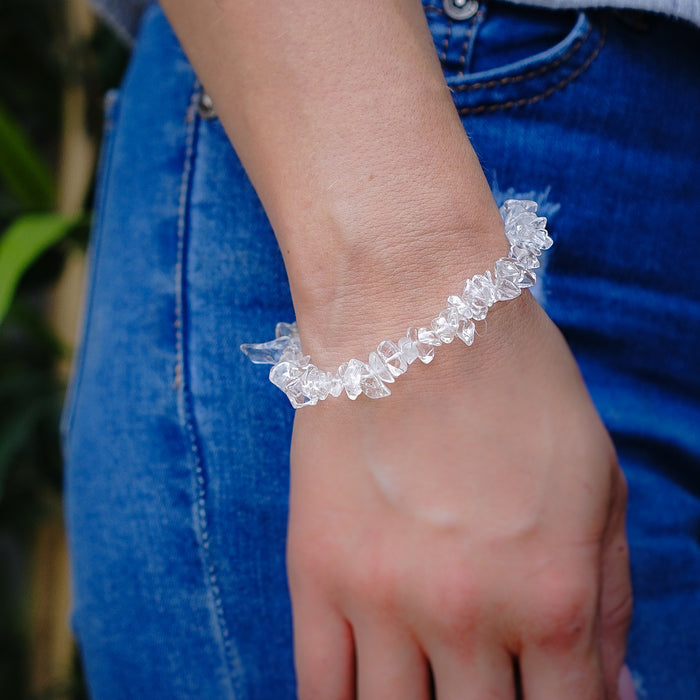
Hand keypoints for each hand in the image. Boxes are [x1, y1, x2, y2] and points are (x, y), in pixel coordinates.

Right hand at [287, 294, 631, 698]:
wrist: (415, 308)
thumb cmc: (515, 383)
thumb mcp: (597, 484)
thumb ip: (610, 601)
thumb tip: (608, 697)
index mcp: (551, 593)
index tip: (540, 699)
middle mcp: (466, 611)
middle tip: (484, 682)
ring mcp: (381, 595)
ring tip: (429, 682)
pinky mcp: (315, 570)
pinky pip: (318, 689)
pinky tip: (363, 699)